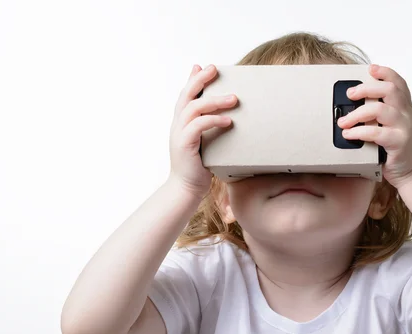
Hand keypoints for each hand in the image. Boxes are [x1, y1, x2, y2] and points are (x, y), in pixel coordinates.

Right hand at [167, 64, 237, 197]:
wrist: (186, 189)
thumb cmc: (199, 168)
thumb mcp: (205, 144)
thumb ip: (210, 130)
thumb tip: (229, 120)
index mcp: (181, 123)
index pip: (185, 96)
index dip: (192, 80)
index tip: (202, 66)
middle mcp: (177, 125)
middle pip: (186, 95)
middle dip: (199, 79)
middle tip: (214, 68)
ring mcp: (179, 134)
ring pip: (193, 108)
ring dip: (214, 100)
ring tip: (233, 98)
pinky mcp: (184, 144)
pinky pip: (198, 126)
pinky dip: (213, 120)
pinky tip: (228, 120)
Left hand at [337, 64, 411, 188]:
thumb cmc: (398, 150)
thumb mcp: (393, 128)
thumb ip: (380, 116)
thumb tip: (353, 106)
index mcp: (405, 108)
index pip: (398, 83)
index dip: (385, 72)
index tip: (370, 69)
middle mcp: (406, 115)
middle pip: (389, 90)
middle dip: (366, 88)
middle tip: (350, 94)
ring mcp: (404, 128)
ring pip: (380, 109)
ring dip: (357, 113)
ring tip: (343, 121)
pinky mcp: (399, 143)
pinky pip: (377, 132)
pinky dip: (359, 132)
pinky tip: (349, 135)